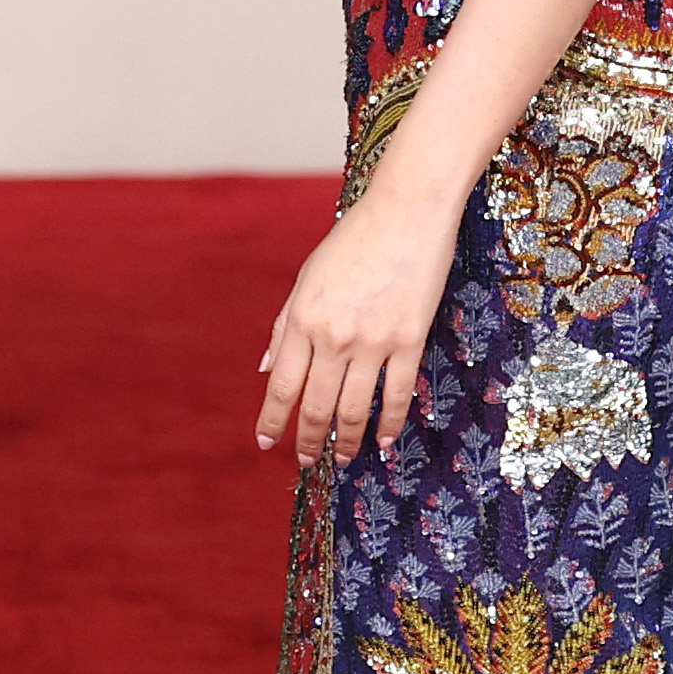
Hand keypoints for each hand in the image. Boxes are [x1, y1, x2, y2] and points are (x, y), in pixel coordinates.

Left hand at [255, 184, 462, 464]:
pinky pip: (397, 395)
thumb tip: (264, 368)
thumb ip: (285, 326)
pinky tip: (384, 441)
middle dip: (308, 440)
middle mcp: (333, 337)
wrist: (406, 213)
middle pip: (316, 406)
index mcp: (303, 320)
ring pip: (354, 410)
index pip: (281, 385)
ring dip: (346, 442)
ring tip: (342, 459)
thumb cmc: (353, 240)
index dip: (272, 420)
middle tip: (306, 460)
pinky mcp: (408, 341)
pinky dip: (390, 424)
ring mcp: (372, 342)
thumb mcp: (306, 278)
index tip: (266, 442)